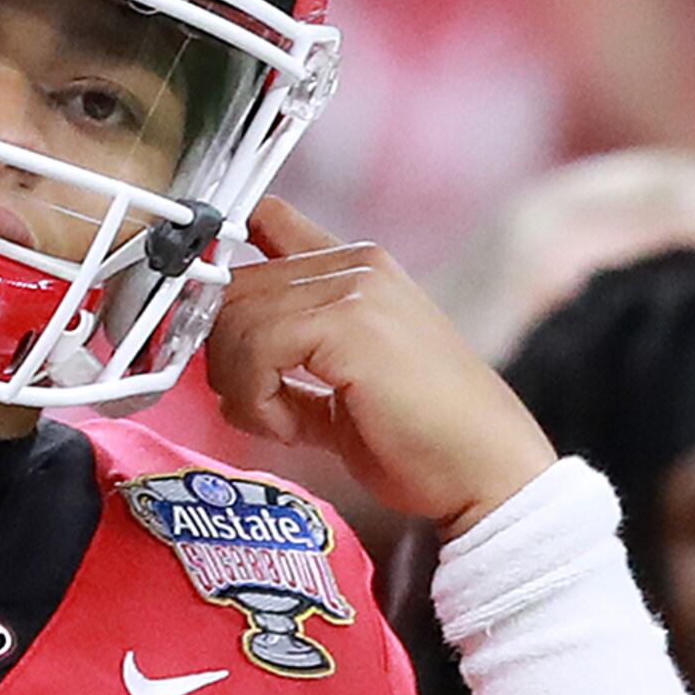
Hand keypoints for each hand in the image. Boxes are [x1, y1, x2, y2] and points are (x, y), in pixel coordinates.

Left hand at [205, 198, 554, 538]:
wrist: (486, 472)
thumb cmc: (421, 439)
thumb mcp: (338, 386)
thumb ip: (285, 361)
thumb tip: (217, 361)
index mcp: (358, 268)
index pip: (260, 222)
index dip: (217, 268)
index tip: (208, 326)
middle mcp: (357, 263)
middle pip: (232, 283)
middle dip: (221, 352)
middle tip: (251, 404)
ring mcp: (356, 287)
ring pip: (236, 316)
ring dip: (239, 383)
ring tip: (280, 421)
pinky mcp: (351, 323)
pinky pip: (256, 347)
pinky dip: (255, 398)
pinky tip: (289, 427)